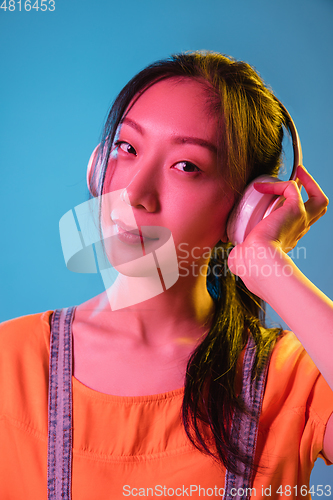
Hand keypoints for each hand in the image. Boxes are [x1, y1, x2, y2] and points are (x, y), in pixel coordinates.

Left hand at [228, 165, 328, 290]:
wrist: (256, 260)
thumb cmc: (249, 263)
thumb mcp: (246, 255)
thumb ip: (241, 252)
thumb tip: (234, 251)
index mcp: (289, 239)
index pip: (298, 223)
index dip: (291, 209)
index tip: (277, 201)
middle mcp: (299, 230)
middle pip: (318, 209)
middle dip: (312, 191)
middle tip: (300, 179)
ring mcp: (300, 220)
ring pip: (318, 199)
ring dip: (309, 182)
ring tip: (298, 171)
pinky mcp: (295, 210)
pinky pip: (292, 188)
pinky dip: (278, 183)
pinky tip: (261, 186)